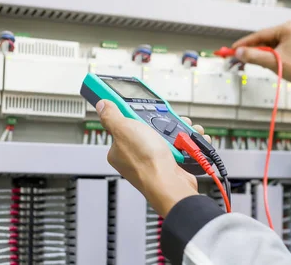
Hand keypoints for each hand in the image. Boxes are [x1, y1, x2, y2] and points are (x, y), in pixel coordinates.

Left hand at [96, 100, 209, 216]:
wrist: (170, 184)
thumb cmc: (145, 162)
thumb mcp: (124, 129)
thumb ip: (111, 116)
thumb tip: (101, 105)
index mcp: (118, 148)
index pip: (122, 125)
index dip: (132, 114)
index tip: (140, 107)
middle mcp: (134, 155)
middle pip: (147, 128)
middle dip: (160, 122)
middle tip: (166, 120)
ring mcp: (152, 160)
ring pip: (165, 136)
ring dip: (176, 131)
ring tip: (182, 130)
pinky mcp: (168, 164)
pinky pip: (177, 147)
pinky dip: (184, 142)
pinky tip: (188, 140)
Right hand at [232, 21, 290, 102]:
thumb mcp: (274, 62)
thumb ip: (254, 56)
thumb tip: (238, 52)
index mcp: (288, 28)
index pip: (260, 35)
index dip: (244, 43)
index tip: (232, 48)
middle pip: (264, 40)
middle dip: (251, 50)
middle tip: (237, 57)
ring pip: (270, 45)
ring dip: (260, 55)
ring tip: (250, 63)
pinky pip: (277, 49)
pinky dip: (269, 56)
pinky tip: (263, 63)